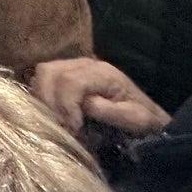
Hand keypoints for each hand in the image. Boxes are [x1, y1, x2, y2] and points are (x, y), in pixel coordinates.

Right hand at [31, 58, 170, 135]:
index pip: (70, 81)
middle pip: (49, 72)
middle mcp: (85, 64)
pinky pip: (44, 78)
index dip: (65, 105)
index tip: (73, 127)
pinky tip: (54, 111)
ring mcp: (74, 66)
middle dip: (49, 100)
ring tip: (56, 118)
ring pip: (43, 73)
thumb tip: (82, 105)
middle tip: (60, 124)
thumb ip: (108, 111)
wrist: (148, 116)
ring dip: (43, 97)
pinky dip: (43, 94)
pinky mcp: (67, 74)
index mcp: (103, 73)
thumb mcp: (133, 119)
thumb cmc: (143, 120)